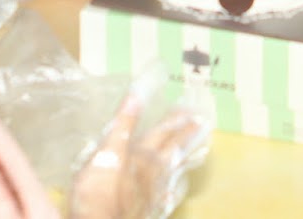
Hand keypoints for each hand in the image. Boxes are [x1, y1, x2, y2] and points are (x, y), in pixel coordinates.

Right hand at [68, 88, 208, 218]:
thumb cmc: (100, 188)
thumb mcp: (108, 150)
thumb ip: (123, 124)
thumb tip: (137, 94)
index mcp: (144, 154)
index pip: (163, 130)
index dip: (175, 118)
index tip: (189, 106)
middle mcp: (154, 171)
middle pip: (174, 148)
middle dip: (186, 133)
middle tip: (202, 121)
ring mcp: (154, 190)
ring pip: (175, 169)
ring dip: (186, 155)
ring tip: (199, 147)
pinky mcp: (150, 207)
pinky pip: (168, 192)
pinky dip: (174, 184)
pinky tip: (176, 185)